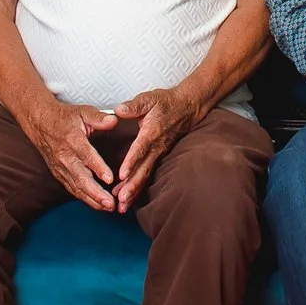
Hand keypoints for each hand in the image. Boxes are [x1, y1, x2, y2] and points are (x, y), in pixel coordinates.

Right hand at [16, 101, 119, 211]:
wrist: (39, 123)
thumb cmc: (65, 118)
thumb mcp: (82, 111)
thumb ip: (99, 117)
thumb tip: (114, 120)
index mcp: (72, 140)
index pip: (86, 155)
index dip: (98, 167)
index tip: (109, 179)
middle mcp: (65, 157)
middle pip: (80, 178)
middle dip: (95, 193)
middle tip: (110, 203)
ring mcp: (60, 167)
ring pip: (76, 187)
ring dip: (91, 199)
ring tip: (107, 207)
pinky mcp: (59, 174)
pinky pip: (72, 188)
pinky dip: (84, 198)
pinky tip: (97, 204)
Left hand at [111, 87, 201, 211]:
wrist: (187, 107)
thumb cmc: (166, 102)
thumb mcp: (149, 99)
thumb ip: (133, 106)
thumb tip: (118, 110)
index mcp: (151, 132)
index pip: (140, 149)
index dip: (131, 162)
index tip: (121, 174)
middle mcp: (156, 147)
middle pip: (143, 169)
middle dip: (132, 186)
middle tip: (120, 199)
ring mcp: (159, 154)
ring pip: (146, 175)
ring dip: (134, 191)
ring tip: (122, 206)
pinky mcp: (159, 157)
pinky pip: (148, 174)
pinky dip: (139, 188)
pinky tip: (129, 199)